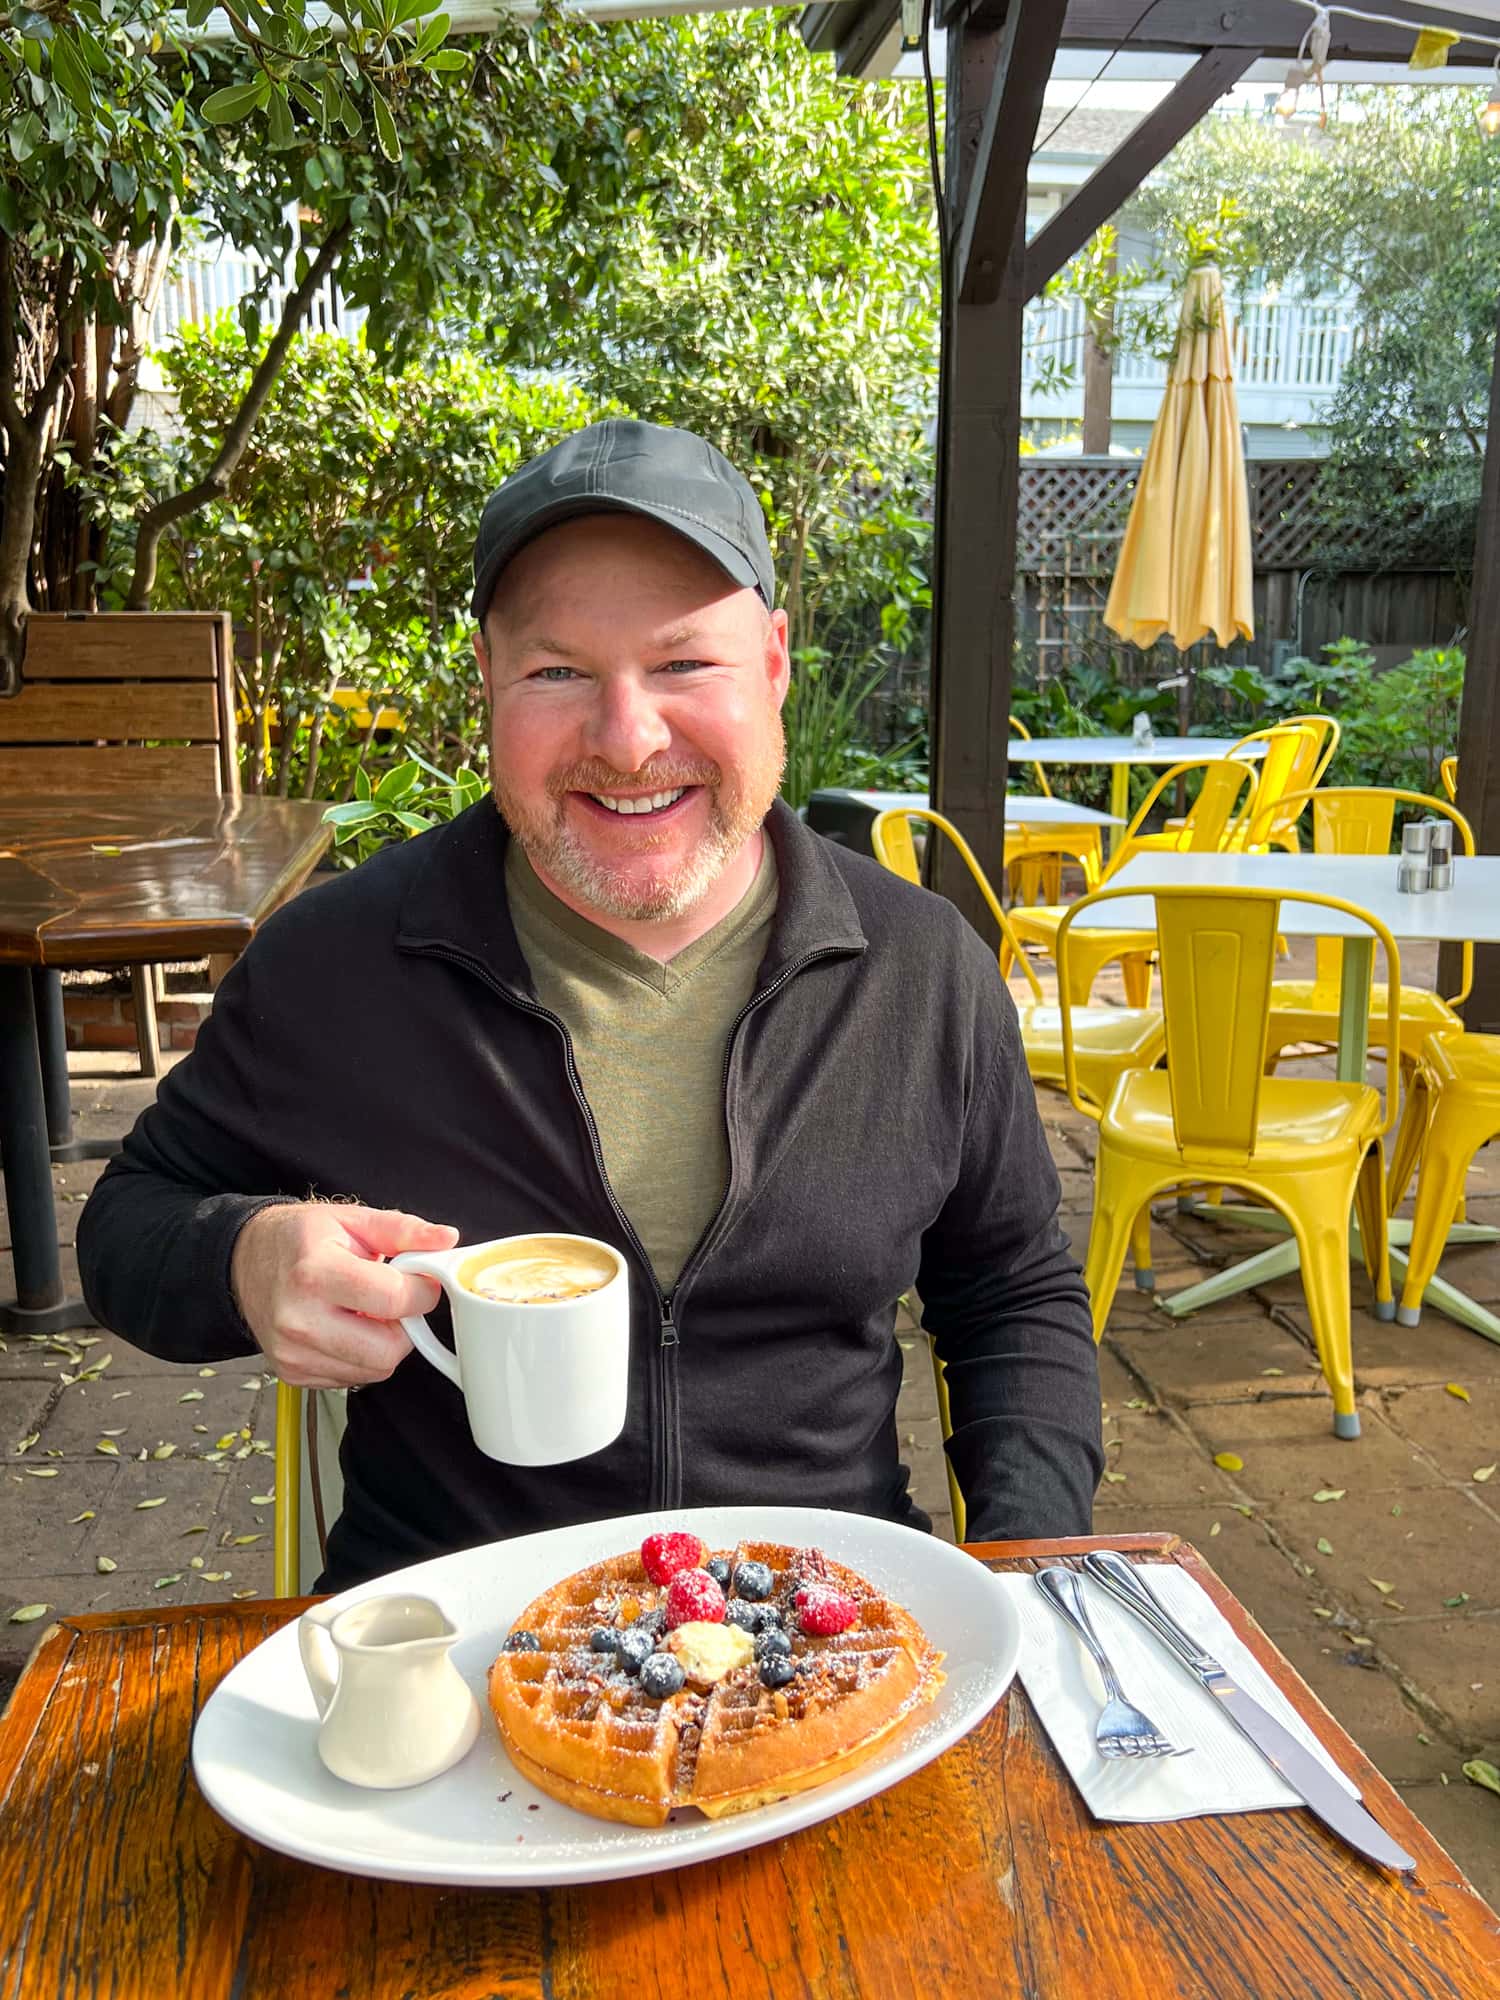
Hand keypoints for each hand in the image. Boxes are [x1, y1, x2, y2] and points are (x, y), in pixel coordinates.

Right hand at [230, 1203, 458, 1388]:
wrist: (244, 1262)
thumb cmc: (299, 1239)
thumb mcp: (351, 1219)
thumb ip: (404, 1230)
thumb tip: (445, 1239)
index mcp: (315, 1272)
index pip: (393, 1300)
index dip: (420, 1291)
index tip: (418, 1281)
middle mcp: (299, 1318)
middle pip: (387, 1350)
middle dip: (403, 1326)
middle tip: (391, 1302)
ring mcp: (292, 1352)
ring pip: (374, 1370)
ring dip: (383, 1343)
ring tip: (363, 1311)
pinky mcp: (292, 1373)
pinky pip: (352, 1378)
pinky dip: (360, 1357)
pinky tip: (344, 1327)